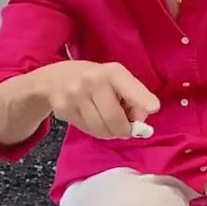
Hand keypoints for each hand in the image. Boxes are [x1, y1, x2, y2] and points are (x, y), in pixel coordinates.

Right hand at [30, 60, 159, 139]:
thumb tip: (139, 121)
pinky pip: (87, 130)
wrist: (52, 79)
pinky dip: (94, 131)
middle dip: (124, 130)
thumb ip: (131, 97)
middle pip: (115, 119)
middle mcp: (93, 80)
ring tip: (108, 123)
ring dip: (109, 133)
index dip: (142, 99)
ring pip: (100, 128)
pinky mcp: (63, 108)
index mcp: (112, 72)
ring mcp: (75, 94)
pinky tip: (91, 119)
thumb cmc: (94, 80)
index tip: (154, 108)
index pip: (129, 86)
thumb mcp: (114, 80)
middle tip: (125, 130)